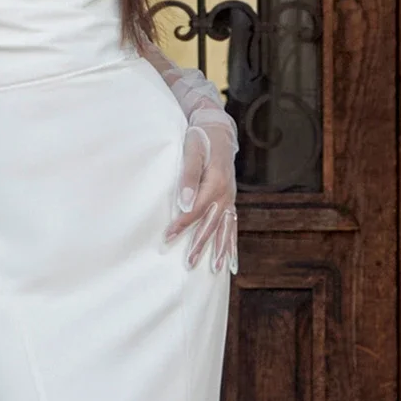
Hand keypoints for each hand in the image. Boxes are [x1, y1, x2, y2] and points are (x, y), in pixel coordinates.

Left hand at [164, 120, 237, 272]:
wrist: (218, 130)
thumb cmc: (200, 139)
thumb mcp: (192, 151)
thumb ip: (189, 176)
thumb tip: (184, 203)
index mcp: (216, 181)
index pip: (197, 208)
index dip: (183, 224)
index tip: (167, 237)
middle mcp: (226, 193)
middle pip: (212, 223)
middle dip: (200, 244)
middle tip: (189, 264)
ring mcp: (230, 198)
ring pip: (225, 228)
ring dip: (220, 249)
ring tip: (216, 269)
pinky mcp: (230, 201)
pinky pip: (233, 226)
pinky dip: (232, 244)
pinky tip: (231, 262)